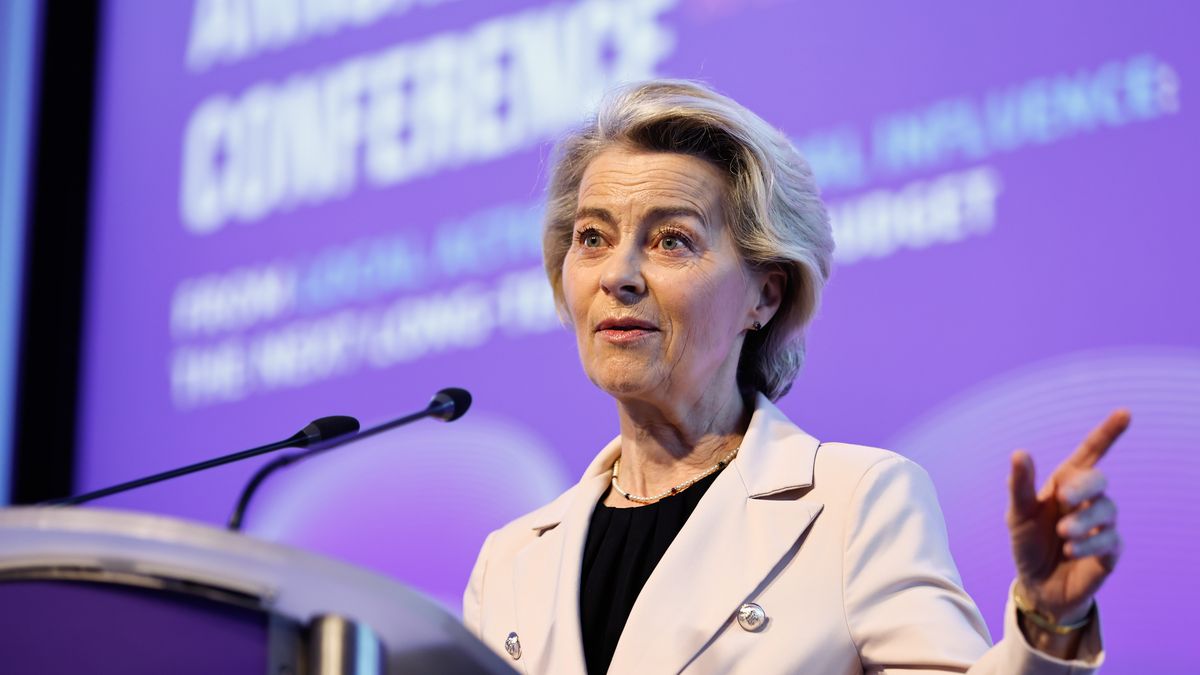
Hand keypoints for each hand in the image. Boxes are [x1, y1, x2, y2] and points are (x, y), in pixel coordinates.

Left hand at [1006, 409, 1129, 624]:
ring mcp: (1101, 524)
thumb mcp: (1018, 513)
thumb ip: (1020, 484)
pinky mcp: (1110, 551)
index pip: (1090, 452)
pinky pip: (1111, 540)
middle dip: (1083, 487)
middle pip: (1099, 480)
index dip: (1108, 433)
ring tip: (1063, 535)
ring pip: (1107, 510)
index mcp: (1065, 483)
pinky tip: (1070, 551)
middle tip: (1062, 499)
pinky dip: (1089, 544)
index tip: (1125, 413)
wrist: (1037, 584)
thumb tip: (1019, 452)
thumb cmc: (1028, 542)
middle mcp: (1087, 500)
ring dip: (1083, 521)